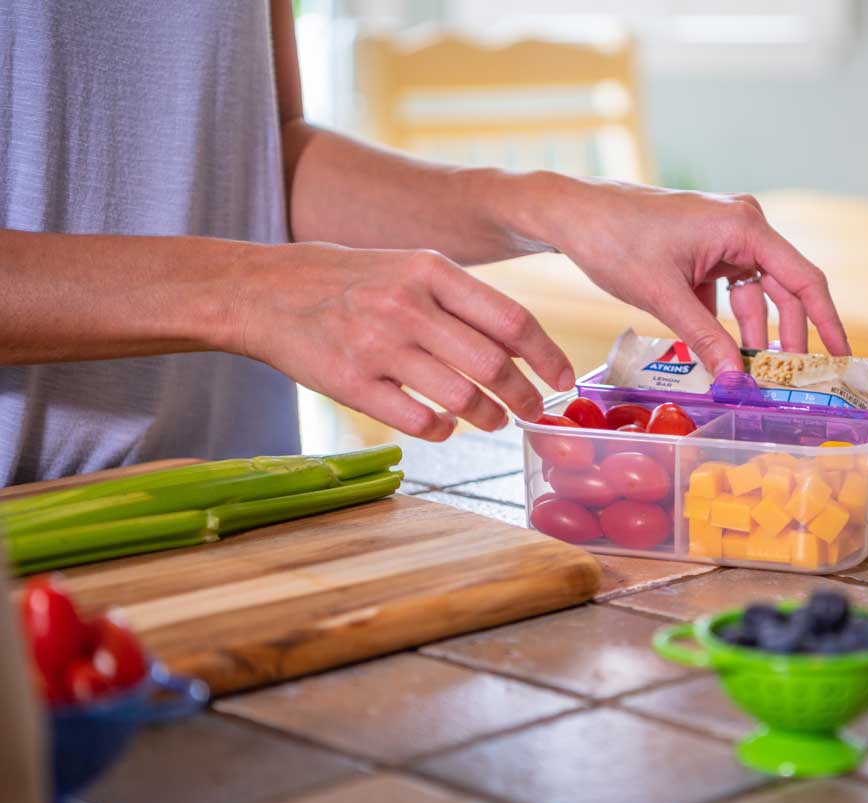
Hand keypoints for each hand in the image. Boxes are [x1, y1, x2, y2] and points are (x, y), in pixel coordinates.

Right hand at [237, 245, 573, 439]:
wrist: (265, 292)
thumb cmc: (350, 283)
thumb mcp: (408, 270)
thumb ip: (461, 301)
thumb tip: (523, 345)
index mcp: (430, 271)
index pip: (511, 319)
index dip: (547, 356)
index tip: (563, 379)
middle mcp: (408, 306)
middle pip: (492, 365)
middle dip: (525, 397)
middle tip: (534, 412)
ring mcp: (378, 346)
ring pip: (461, 398)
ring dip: (488, 417)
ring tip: (493, 421)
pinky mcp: (351, 383)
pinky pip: (417, 420)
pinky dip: (442, 430)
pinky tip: (444, 426)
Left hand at [547, 178, 849, 373]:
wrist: (573, 214)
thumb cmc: (615, 240)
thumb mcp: (663, 296)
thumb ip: (704, 338)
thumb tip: (736, 380)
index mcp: (744, 226)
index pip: (803, 279)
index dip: (826, 321)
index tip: (841, 356)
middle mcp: (742, 226)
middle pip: (783, 290)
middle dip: (788, 337)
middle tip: (794, 382)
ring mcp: (723, 238)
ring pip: (754, 295)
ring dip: (754, 336)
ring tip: (758, 377)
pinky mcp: (703, 251)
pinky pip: (728, 293)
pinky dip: (727, 325)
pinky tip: (724, 358)